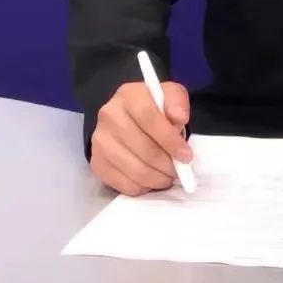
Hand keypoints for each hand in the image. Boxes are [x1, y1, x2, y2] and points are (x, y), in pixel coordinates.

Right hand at [90, 80, 192, 195]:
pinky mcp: (97, 163)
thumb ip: (177, 102)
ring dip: (157, 178)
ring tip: (168, 176)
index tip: (186, 155)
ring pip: (134, 170)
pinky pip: (124, 184)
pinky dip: (143, 187)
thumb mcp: (170, 96)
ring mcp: (100, 141)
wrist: (128, 119)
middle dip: (167, 164)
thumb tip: (179, 118)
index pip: (149, 118)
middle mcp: (109, 116)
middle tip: (180, 170)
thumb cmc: (154, 108)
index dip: (169, 139)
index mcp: (128, 95)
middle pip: (143, 148)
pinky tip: (151, 180)